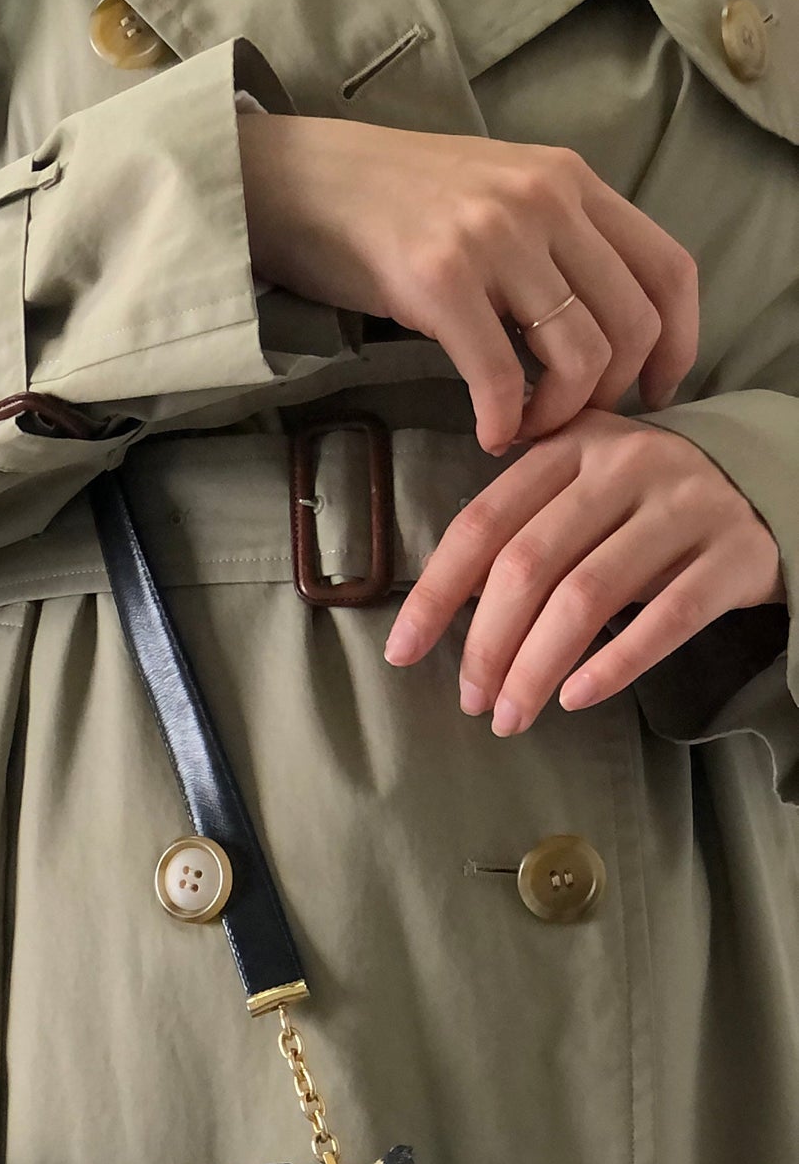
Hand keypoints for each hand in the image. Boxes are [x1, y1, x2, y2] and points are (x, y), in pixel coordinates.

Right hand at [236, 113, 698, 453]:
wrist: (298, 181)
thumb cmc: (390, 202)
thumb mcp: (496, 195)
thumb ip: (553, 239)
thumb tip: (596, 322)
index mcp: (570, 180)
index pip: (668, 268)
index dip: (679, 343)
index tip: (657, 389)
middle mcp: (546, 200)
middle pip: (633, 324)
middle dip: (612, 393)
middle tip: (569, 420)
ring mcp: (495, 238)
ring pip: (580, 354)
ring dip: (559, 414)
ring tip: (525, 427)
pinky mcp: (441, 281)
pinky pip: (502, 375)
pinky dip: (504, 421)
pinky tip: (489, 436)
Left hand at [383, 409, 781, 730]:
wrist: (772, 484)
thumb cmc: (648, 503)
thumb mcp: (584, 489)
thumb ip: (523, 526)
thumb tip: (444, 608)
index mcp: (572, 447)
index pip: (483, 522)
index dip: (435, 592)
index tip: (402, 651)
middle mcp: (627, 465)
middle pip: (530, 564)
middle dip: (487, 645)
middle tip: (471, 700)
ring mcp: (686, 506)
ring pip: (588, 596)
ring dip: (536, 668)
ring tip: (511, 716)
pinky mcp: (736, 553)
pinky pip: (667, 618)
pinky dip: (615, 664)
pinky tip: (575, 698)